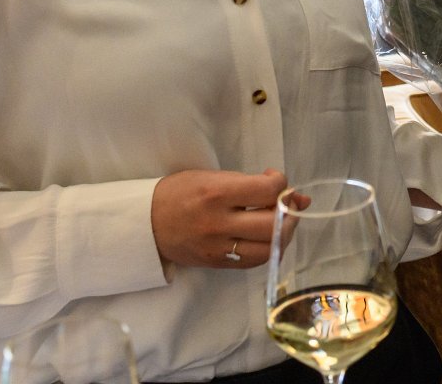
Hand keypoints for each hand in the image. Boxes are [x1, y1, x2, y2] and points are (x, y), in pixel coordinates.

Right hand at [150, 168, 287, 268]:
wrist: (146, 222)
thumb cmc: (180, 192)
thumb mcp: (212, 177)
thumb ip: (252, 184)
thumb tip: (295, 195)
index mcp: (217, 193)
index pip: (266, 191)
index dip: (281, 184)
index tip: (275, 180)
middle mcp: (218, 223)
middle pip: (273, 225)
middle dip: (290, 212)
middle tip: (286, 204)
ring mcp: (218, 247)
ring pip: (269, 249)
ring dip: (283, 234)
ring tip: (280, 222)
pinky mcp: (217, 263)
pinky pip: (253, 261)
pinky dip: (267, 249)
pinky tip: (265, 237)